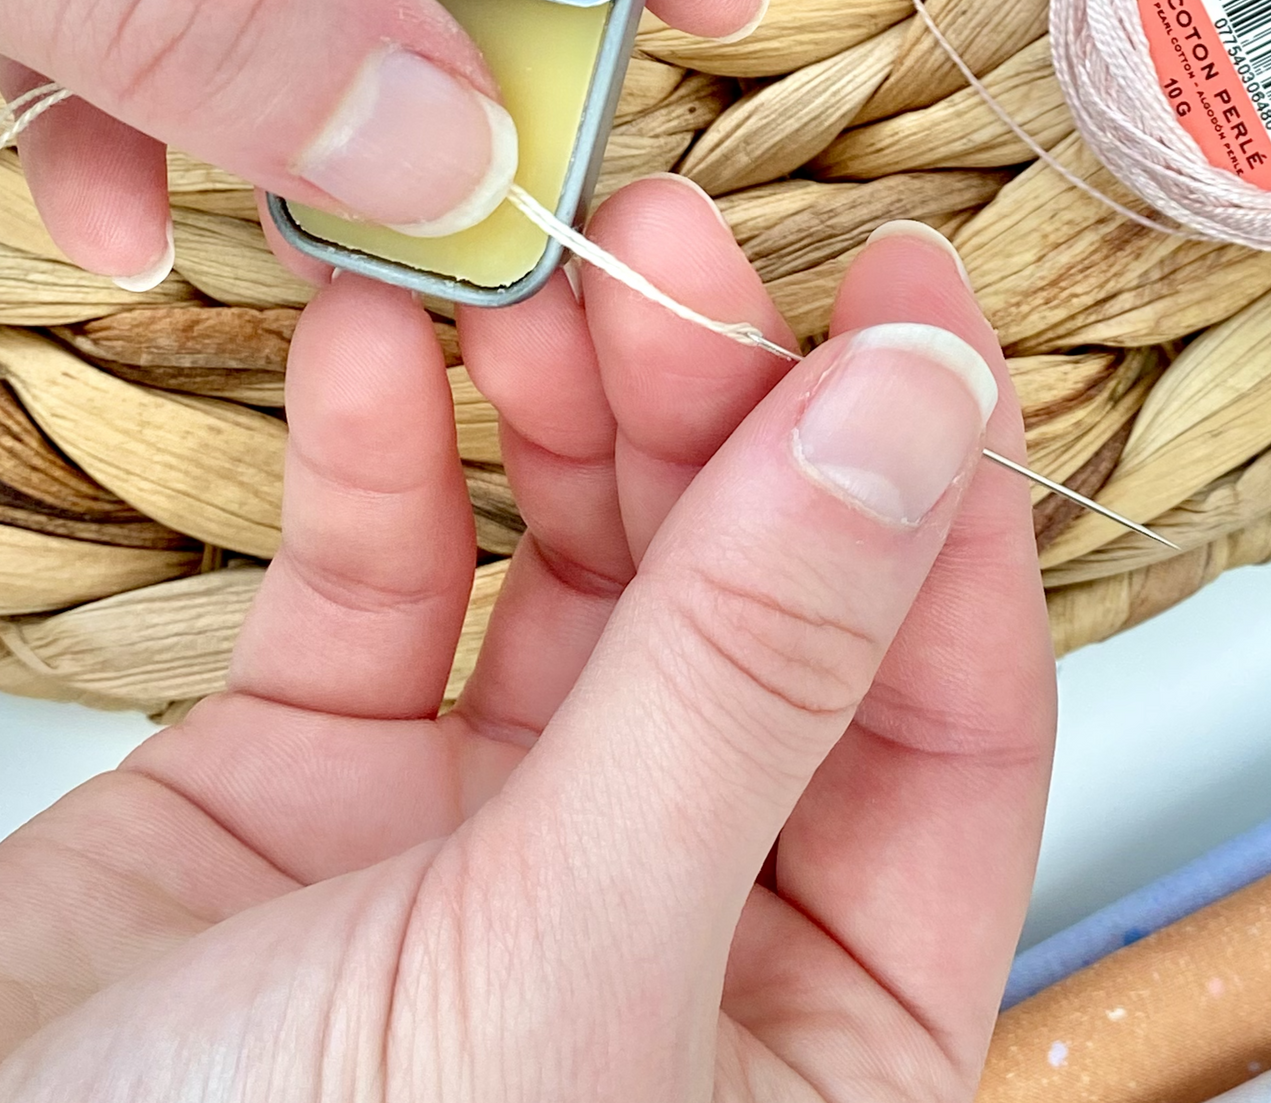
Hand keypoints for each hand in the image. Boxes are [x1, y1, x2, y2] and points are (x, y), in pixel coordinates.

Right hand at [0, 185, 1054, 1100]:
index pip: (954, 721)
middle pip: (766, 602)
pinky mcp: (316, 774)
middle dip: (726, 408)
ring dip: (572, 396)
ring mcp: (494, 835)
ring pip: (590, 561)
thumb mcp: (571, 952)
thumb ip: (752, 673)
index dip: (944, 501)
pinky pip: (389, 572)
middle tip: (670, 247)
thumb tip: (915, 427)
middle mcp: (676, 914)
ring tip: (541, 264)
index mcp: (812, 1031)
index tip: (913, 308)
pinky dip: (387, 444)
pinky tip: (379, 331)